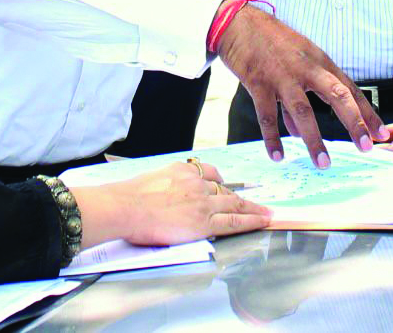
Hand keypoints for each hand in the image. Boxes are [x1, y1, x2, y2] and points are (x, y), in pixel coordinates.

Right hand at [69, 160, 270, 247]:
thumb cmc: (130, 198)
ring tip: (267, 212)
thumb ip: (167, 184)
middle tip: (258, 201)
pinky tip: (263, 221)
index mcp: (183, 171)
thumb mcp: (152, 179)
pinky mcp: (204, 221)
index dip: (222, 183)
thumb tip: (169, 197)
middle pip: (226, 190)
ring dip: (254, 208)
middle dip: (243, 196)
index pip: (210, 174)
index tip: (228, 187)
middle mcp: (197, 183)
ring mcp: (202, 202)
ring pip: (235, 204)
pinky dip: (252, 220)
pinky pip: (234, 221)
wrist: (126, 207)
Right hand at [217, 6, 386, 166]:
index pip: (350, 89)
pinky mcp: (259, 82)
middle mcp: (306, 68)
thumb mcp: (294, 62)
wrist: (239, 23)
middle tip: (366, 146)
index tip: (381, 133)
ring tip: (323, 163)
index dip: (367, 112)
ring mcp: (282, 76)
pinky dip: (273, 138)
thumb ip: (299, 98)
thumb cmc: (270, 42)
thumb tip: (297, 131)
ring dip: (315, 139)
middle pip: (337, 96)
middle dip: (354, 122)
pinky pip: (267, 116)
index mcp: (319, 62)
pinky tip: (278, 155)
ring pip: (303, 111)